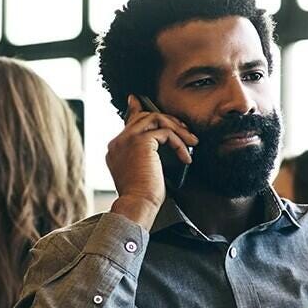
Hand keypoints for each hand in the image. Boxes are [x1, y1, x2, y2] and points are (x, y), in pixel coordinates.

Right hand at [107, 95, 197, 229]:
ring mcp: (127, 140)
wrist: (137, 206)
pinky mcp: (140, 142)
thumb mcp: (144, 172)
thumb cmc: (143, 196)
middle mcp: (118, 142)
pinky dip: (179, 143)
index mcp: (116, 149)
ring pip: (155, 118)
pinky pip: (166, 133)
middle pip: (144, 117)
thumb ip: (148, 155)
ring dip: (177, 129)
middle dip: (168, 120)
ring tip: (191, 143)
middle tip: (185, 131)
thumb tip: (162, 143)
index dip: (138, 110)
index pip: (130, 122)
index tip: (140, 101)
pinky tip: (185, 158)